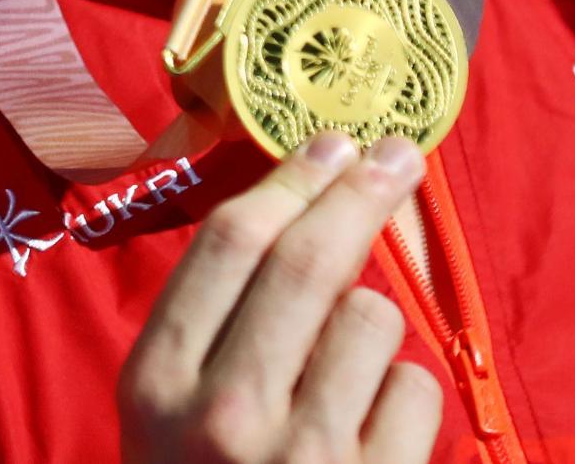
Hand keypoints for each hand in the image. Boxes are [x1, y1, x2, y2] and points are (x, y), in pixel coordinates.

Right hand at [118, 133, 442, 462]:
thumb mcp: (165, 420)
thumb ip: (209, 332)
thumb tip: (298, 213)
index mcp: (157, 385)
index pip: (227, 246)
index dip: (287, 181)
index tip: (330, 142)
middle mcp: (225, 414)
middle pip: (308, 261)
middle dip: (360, 193)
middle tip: (398, 154)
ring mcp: (305, 457)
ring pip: (372, 320)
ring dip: (374, 327)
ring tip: (347, 372)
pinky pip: (417, 394)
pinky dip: (405, 400)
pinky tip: (373, 432)